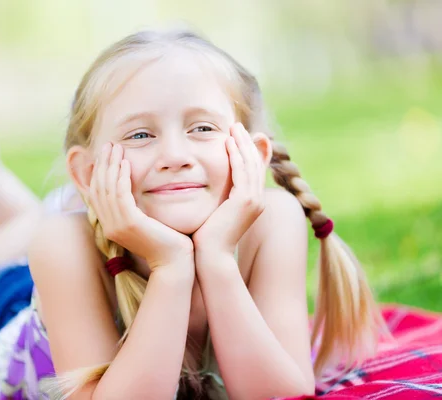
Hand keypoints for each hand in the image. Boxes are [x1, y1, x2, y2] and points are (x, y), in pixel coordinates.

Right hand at [88, 143, 193, 270]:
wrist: (175, 262)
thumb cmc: (167, 241)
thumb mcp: (146, 221)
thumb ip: (136, 208)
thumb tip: (134, 190)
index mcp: (110, 226)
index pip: (96, 194)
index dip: (99, 172)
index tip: (106, 154)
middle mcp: (109, 226)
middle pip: (98, 188)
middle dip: (102, 164)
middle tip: (108, 145)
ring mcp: (117, 226)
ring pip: (107, 189)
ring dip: (111, 165)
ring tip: (116, 148)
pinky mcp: (129, 224)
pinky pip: (120, 195)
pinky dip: (121, 177)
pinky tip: (126, 163)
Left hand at [192, 123, 267, 255]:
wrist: (210, 257)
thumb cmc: (206, 238)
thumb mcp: (213, 211)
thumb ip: (215, 197)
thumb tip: (207, 187)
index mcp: (252, 202)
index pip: (252, 169)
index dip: (247, 150)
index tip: (236, 135)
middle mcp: (257, 200)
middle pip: (255, 163)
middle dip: (246, 142)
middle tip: (236, 125)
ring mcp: (254, 201)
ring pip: (250, 164)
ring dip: (242, 144)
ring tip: (233, 128)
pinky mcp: (245, 201)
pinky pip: (242, 172)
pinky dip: (236, 155)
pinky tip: (228, 143)